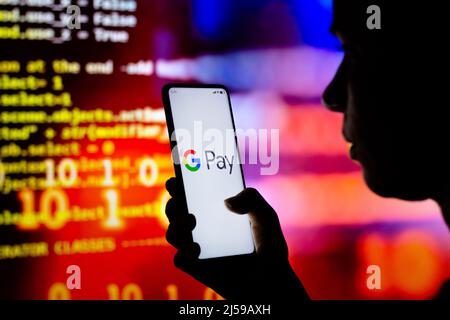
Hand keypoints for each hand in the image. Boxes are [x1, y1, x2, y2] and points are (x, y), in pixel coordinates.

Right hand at [165, 177, 308, 299]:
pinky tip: (197, 249)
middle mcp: (202, 226)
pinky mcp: (197, 267)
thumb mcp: (266, 217)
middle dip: (172, 202)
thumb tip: (227, 202)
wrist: (271, 282)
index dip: (180, 182)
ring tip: (191, 221)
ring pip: (173, 233)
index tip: (177, 176)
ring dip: (175, 224)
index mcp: (215, 209)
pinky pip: (180, 259)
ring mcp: (197, 246)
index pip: (192, 192)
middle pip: (176, 210)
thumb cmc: (268, 246)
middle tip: (181, 198)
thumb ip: (253, 200)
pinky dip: (182, 252)